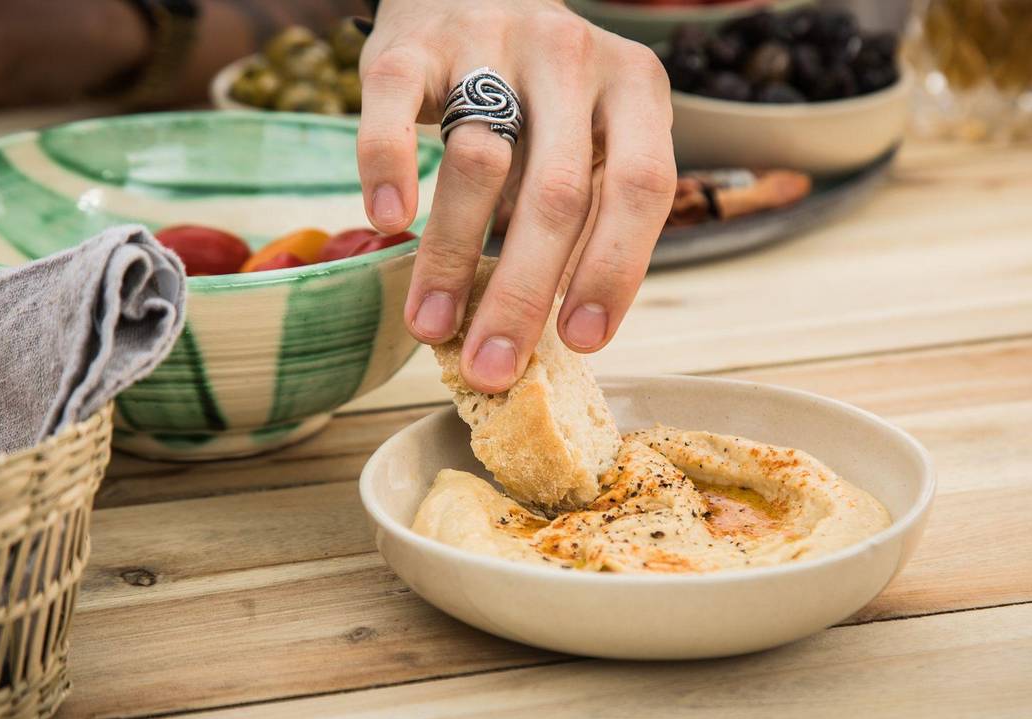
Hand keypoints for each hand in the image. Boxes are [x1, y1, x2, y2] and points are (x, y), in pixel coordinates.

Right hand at [358, 0, 675, 392]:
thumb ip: (592, 211)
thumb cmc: (545, 92)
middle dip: (524, 295)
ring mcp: (493, 40)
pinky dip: (388, 167)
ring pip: (478, 161)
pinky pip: (396, 108)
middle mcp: (572, 56)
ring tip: (432, 325)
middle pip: (557, 193)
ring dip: (452, 256)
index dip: (615, 270)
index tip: (584, 341)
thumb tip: (565, 331)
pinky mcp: (415, 41)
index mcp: (636, 87)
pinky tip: (389, 223)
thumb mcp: (594, 136)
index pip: (642, 187)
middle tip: (492, 366)